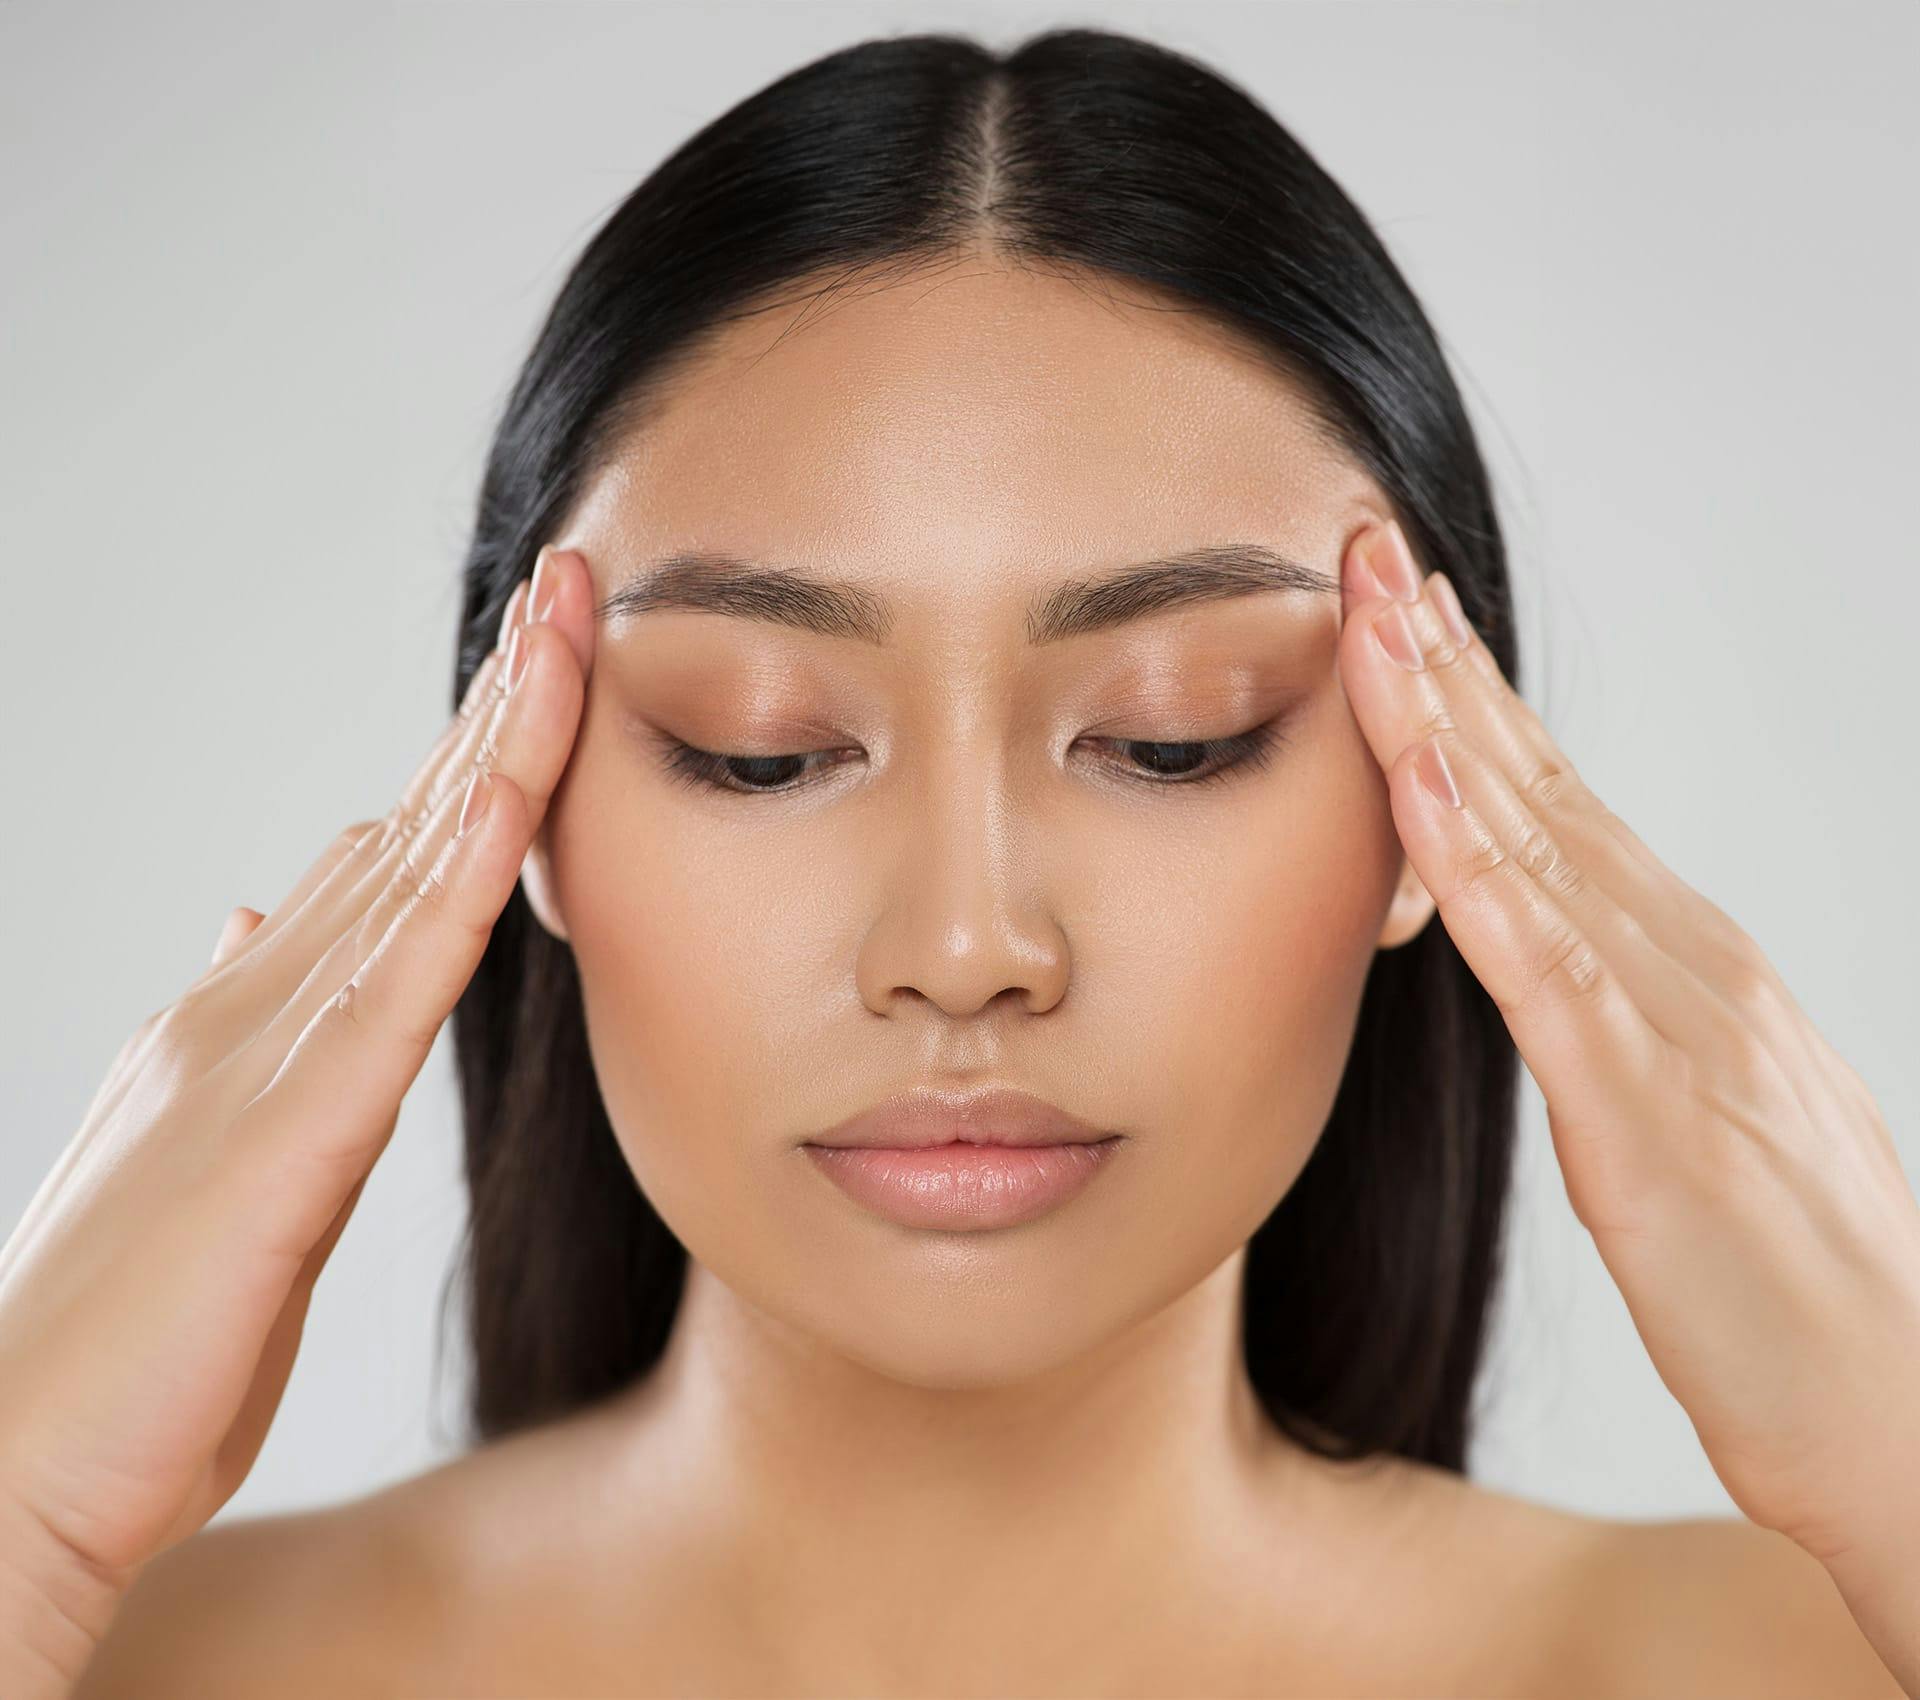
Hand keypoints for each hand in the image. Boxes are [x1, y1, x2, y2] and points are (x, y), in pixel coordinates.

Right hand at [0, 547, 592, 1610]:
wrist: (12, 1470)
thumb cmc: (135, 1344)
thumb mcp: (227, 1162)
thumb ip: (263, 1043)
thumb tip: (272, 915)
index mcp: (255, 1017)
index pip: (395, 858)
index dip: (474, 755)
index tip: (543, 663)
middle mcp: (257, 1000)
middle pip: (413, 822)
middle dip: (498, 700)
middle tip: (566, 585)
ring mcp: (262, 1049)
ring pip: (415, 863)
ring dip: (496, 738)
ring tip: (557, 623)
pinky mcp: (285, 1128)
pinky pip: (399, 975)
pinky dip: (462, 873)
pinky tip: (513, 790)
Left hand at [1335, 520, 1919, 1571]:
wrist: (1906, 1413)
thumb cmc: (1791, 1275)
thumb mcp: (1692, 1107)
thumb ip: (1620, 1015)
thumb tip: (1541, 947)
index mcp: (1687, 960)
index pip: (1556, 798)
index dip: (1472, 694)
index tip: (1398, 603)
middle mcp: (1685, 964)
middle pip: (1537, 788)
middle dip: (1440, 664)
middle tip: (1364, 550)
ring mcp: (1676, 1030)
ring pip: (1535, 849)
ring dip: (1444, 729)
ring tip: (1372, 623)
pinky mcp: (1650, 1121)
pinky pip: (1551, 978)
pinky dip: (1483, 879)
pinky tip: (1426, 801)